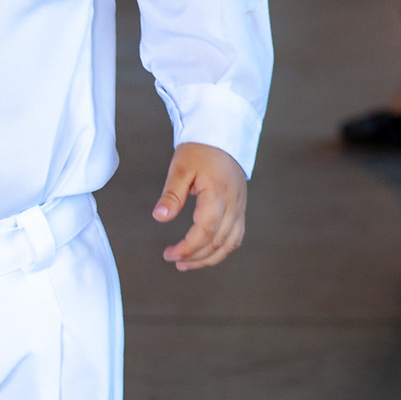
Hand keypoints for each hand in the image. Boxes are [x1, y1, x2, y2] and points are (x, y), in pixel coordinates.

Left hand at [153, 143, 246, 270]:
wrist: (222, 136)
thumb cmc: (200, 150)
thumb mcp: (180, 168)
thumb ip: (171, 195)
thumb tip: (160, 216)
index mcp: (217, 194)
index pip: (205, 231)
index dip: (188, 248)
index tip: (170, 254)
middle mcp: (233, 204)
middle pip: (218, 242)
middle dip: (196, 257)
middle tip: (174, 260)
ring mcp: (240, 207)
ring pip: (230, 243)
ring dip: (209, 258)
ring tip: (188, 263)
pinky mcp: (240, 208)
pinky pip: (236, 236)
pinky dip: (222, 249)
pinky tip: (207, 253)